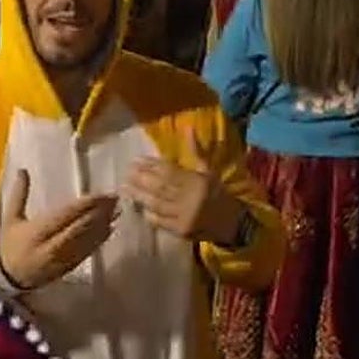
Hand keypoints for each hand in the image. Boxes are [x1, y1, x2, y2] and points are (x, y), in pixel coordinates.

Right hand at [0, 170, 118, 290]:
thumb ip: (19, 195)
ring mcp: (62, 259)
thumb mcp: (10, 219)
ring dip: (103, 225)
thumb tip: (22, 170)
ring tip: (117, 210)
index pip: (65, 215)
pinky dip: (99, 240)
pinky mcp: (68, 268)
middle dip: (99, 212)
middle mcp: (51, 246)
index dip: (85, 205)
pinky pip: (87, 252)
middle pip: (80, 227)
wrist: (8, 280)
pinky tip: (109, 229)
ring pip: (86, 240)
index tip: (101, 194)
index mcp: (36, 232)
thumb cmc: (9, 245)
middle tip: (115, 198)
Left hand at [123, 131, 243, 244]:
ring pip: (158, 204)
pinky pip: (162, 222)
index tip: (136, 160)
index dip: (151, 165)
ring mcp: (185, 215)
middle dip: (141, 179)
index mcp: (197, 181)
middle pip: (160, 187)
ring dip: (140, 196)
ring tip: (125, 188)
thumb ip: (196, 151)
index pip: (169, 171)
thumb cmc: (218, 193)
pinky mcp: (182, 231)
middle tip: (126, 172)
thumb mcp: (209, 170)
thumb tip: (187, 127)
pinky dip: (150, 215)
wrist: (233, 223)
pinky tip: (139, 208)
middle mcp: (190, 197)